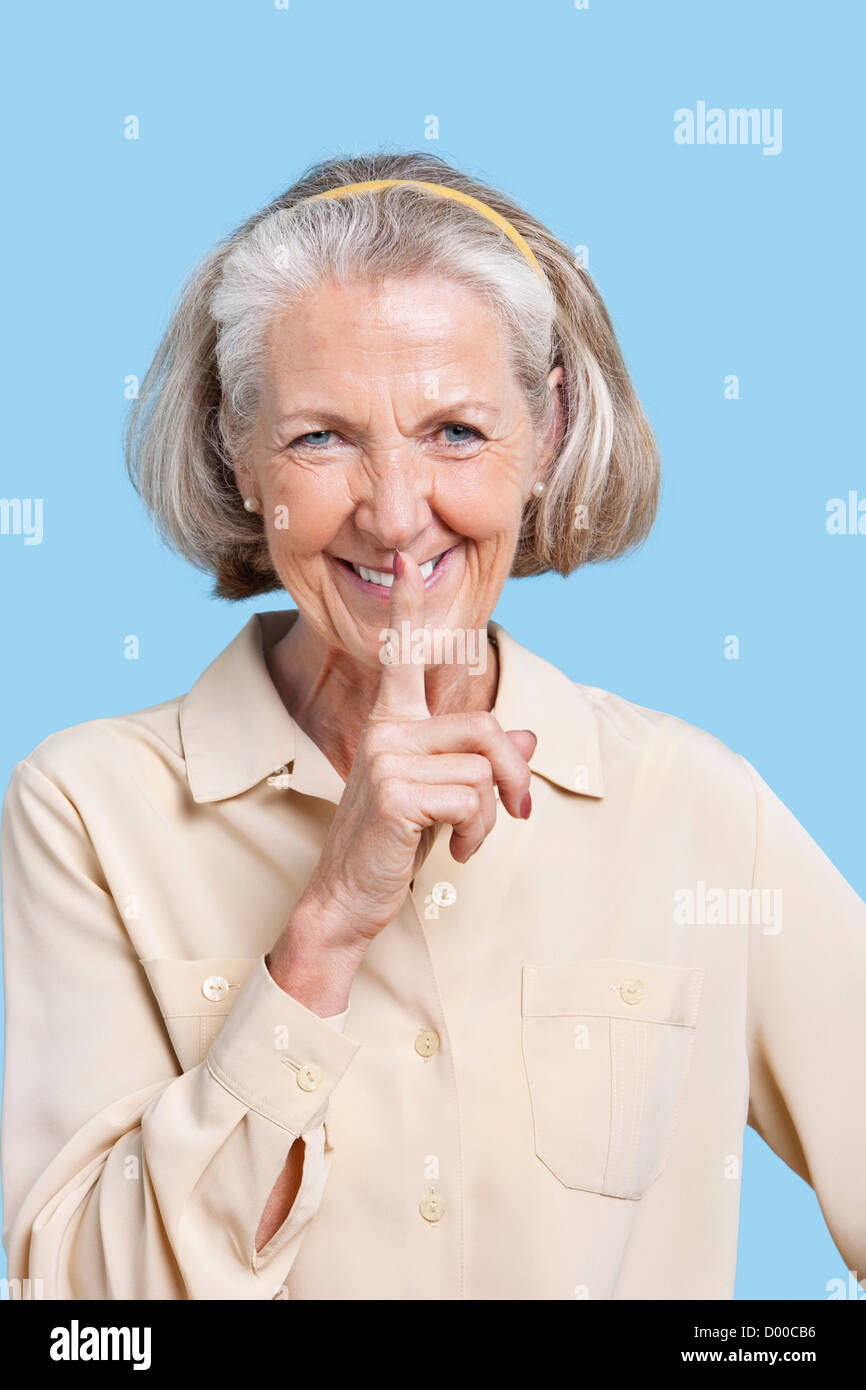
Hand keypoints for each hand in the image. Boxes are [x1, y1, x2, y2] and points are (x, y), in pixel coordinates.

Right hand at [298, 548, 536, 950]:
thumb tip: (528, 740)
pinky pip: (472, 800)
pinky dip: (477, 834)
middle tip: (519, 811)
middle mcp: (386, 730)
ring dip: (490, 819)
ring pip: (484, 771)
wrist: (348, 898)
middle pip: (485, 728)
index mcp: (391, 723)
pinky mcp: (394, 791)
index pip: (404, 658)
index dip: (410, 609)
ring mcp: (386, 757)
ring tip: (463, 839)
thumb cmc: (391, 845)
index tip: (404, 560)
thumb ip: (481, 763)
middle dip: (513, 776)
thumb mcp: (443, 798)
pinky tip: (452, 852)